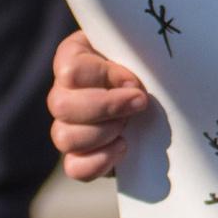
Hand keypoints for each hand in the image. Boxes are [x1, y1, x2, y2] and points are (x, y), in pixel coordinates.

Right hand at [50, 29, 156, 178]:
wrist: (157, 91)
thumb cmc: (147, 64)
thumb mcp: (139, 51)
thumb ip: (132, 55)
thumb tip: (130, 83)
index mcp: (73, 57)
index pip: (70, 70)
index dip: (103, 77)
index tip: (133, 82)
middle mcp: (62, 91)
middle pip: (60, 106)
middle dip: (106, 107)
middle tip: (139, 103)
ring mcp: (66, 125)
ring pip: (64, 137)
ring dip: (103, 132)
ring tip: (129, 124)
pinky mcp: (79, 155)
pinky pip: (74, 167)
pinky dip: (100, 161)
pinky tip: (122, 146)